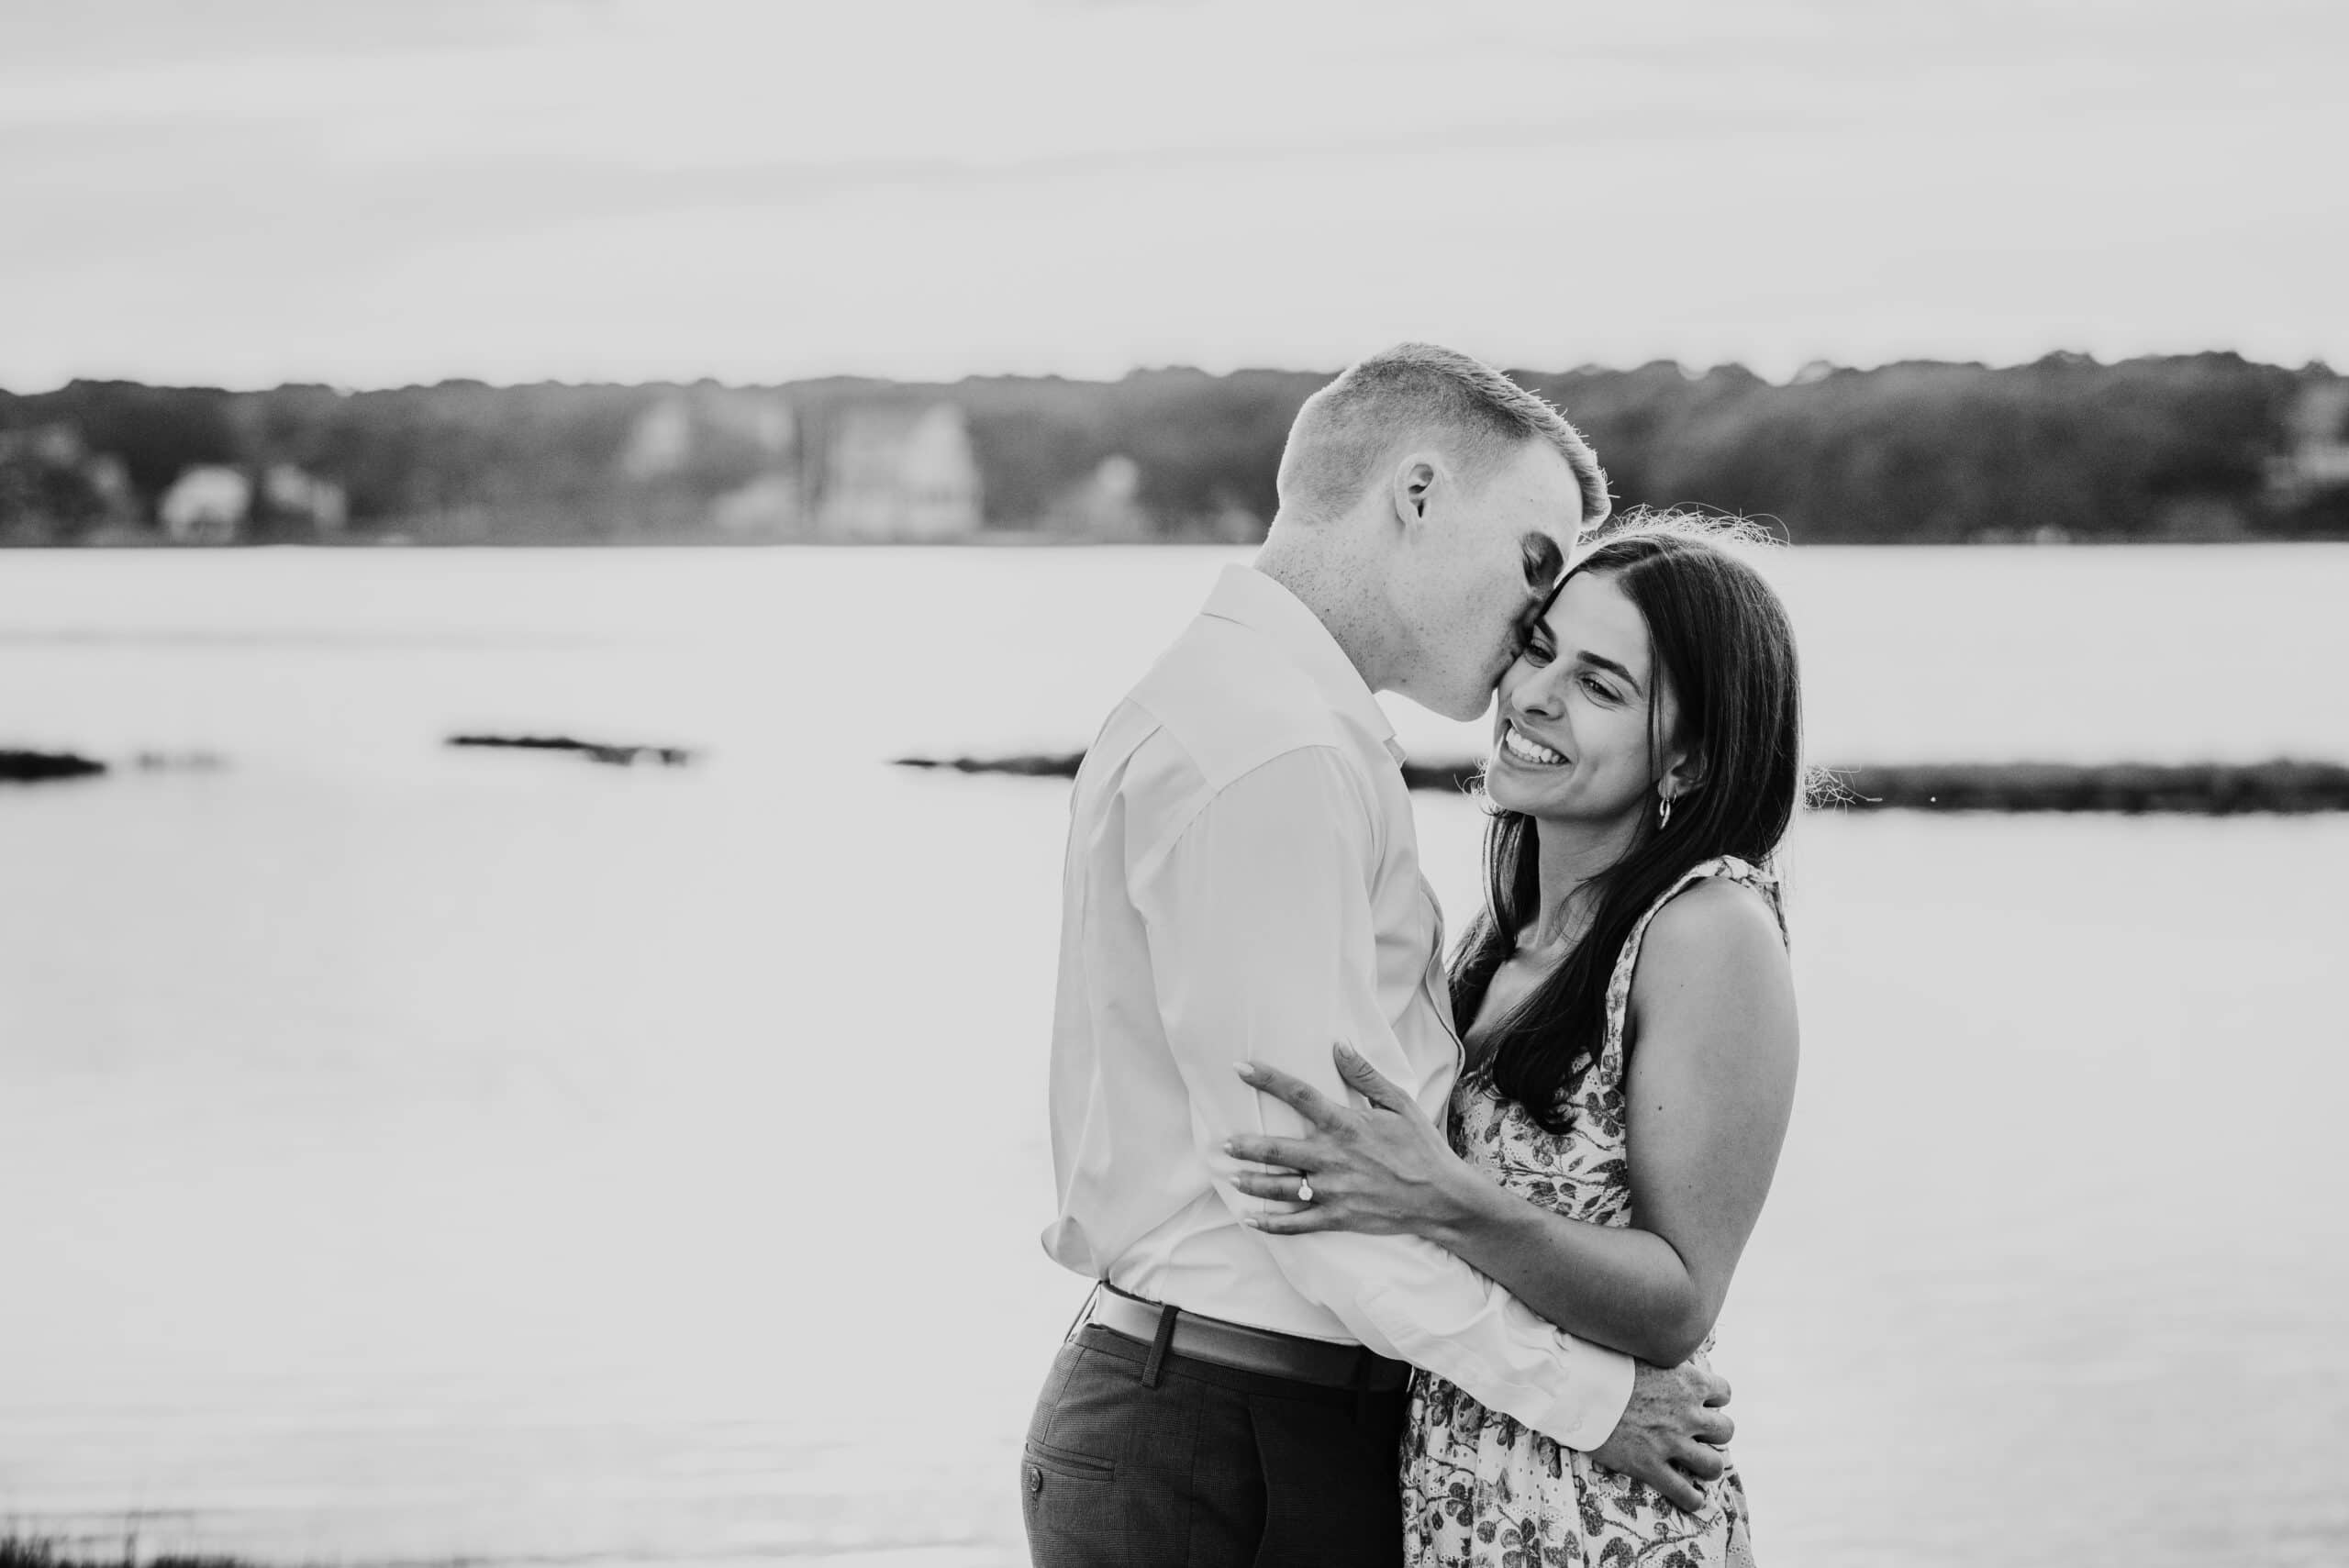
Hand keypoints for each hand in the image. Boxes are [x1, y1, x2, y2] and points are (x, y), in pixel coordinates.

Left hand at [1224, 1043, 1474, 1239]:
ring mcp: (1333, 1191)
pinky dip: (1271, 1224)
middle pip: (1277, 1149)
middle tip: (1222, 1143)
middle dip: (1245, 1146)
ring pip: (1280, 1187)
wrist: (1442, 1198)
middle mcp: (1333, 1157)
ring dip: (1251, 1182)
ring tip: (1231, 1177)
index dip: (1267, 1079)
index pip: (1298, 1095)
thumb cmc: (1422, 1147)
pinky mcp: (1338, 1218)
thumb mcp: (1399, 1104)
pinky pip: (1297, 1223)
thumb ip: (1364, 1075)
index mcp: (1345, 1125)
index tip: (1241, 1068)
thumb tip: (1338, 1045)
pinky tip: (1251, 1220)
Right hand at [1587, 1359, 1733, 1514]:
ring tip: (1699, 1465)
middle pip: (1726, 1430)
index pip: (1725, 1392)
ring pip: (1713, 1465)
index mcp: (1687, 1382)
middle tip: (1699, 1434)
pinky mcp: (1650, 1466)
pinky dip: (1692, 1499)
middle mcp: (1687, 1414)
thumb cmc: (1605, 1364)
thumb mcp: (1644, 1352)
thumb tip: (1667, 1351)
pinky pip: (1685, 1493)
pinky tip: (1692, 1499)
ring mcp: (1670, 1442)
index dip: (1715, 1399)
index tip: (1703, 1402)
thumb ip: (1665, 1359)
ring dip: (1708, 1466)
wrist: (1577, 1388)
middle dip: (1715, 1433)